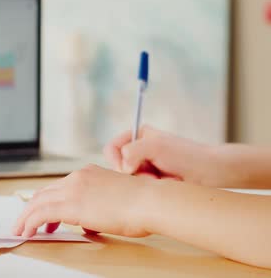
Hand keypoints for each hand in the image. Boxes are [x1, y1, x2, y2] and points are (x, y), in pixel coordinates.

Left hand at [12, 165, 151, 237]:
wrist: (150, 201)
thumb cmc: (143, 204)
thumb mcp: (115, 200)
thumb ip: (97, 207)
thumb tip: (87, 223)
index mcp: (88, 173)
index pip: (59, 186)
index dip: (47, 201)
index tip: (44, 216)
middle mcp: (77, 177)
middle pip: (45, 192)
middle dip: (32, 209)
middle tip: (25, 223)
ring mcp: (73, 188)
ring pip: (38, 201)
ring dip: (26, 217)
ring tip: (20, 230)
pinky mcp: (71, 204)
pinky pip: (40, 213)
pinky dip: (29, 222)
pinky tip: (27, 231)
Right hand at [103, 126, 218, 184]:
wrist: (212, 173)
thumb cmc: (187, 156)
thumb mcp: (156, 146)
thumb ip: (132, 151)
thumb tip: (123, 168)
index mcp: (137, 135)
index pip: (111, 148)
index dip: (117, 161)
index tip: (130, 169)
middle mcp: (139, 149)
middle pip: (119, 166)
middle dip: (135, 174)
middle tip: (153, 175)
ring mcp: (145, 165)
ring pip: (130, 179)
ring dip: (146, 182)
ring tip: (163, 179)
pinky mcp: (152, 179)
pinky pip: (141, 187)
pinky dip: (152, 188)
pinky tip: (166, 185)